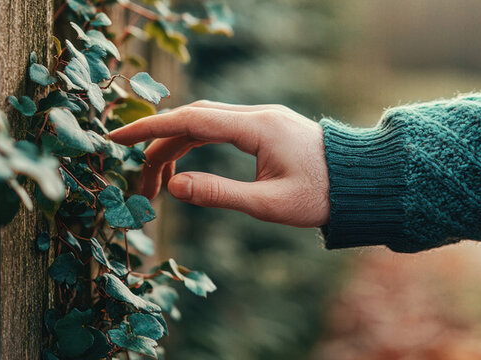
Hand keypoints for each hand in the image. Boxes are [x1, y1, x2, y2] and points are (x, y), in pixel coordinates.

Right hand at [109, 100, 329, 227]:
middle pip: (192, 120)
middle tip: (138, 183)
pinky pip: (219, 128)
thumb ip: (219, 194)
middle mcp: (256, 115)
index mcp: (256, 127)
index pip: (190, 121)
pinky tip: (181, 167)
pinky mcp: (265, 128)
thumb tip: (174, 186)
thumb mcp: (268, 204)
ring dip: (175, 147)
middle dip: (158, 146)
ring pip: (203, 123)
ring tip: (155, 183)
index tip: (117, 138)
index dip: (149, 129)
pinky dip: (194, 145)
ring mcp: (261, 119)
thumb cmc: (321, 196)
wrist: (362, 182)